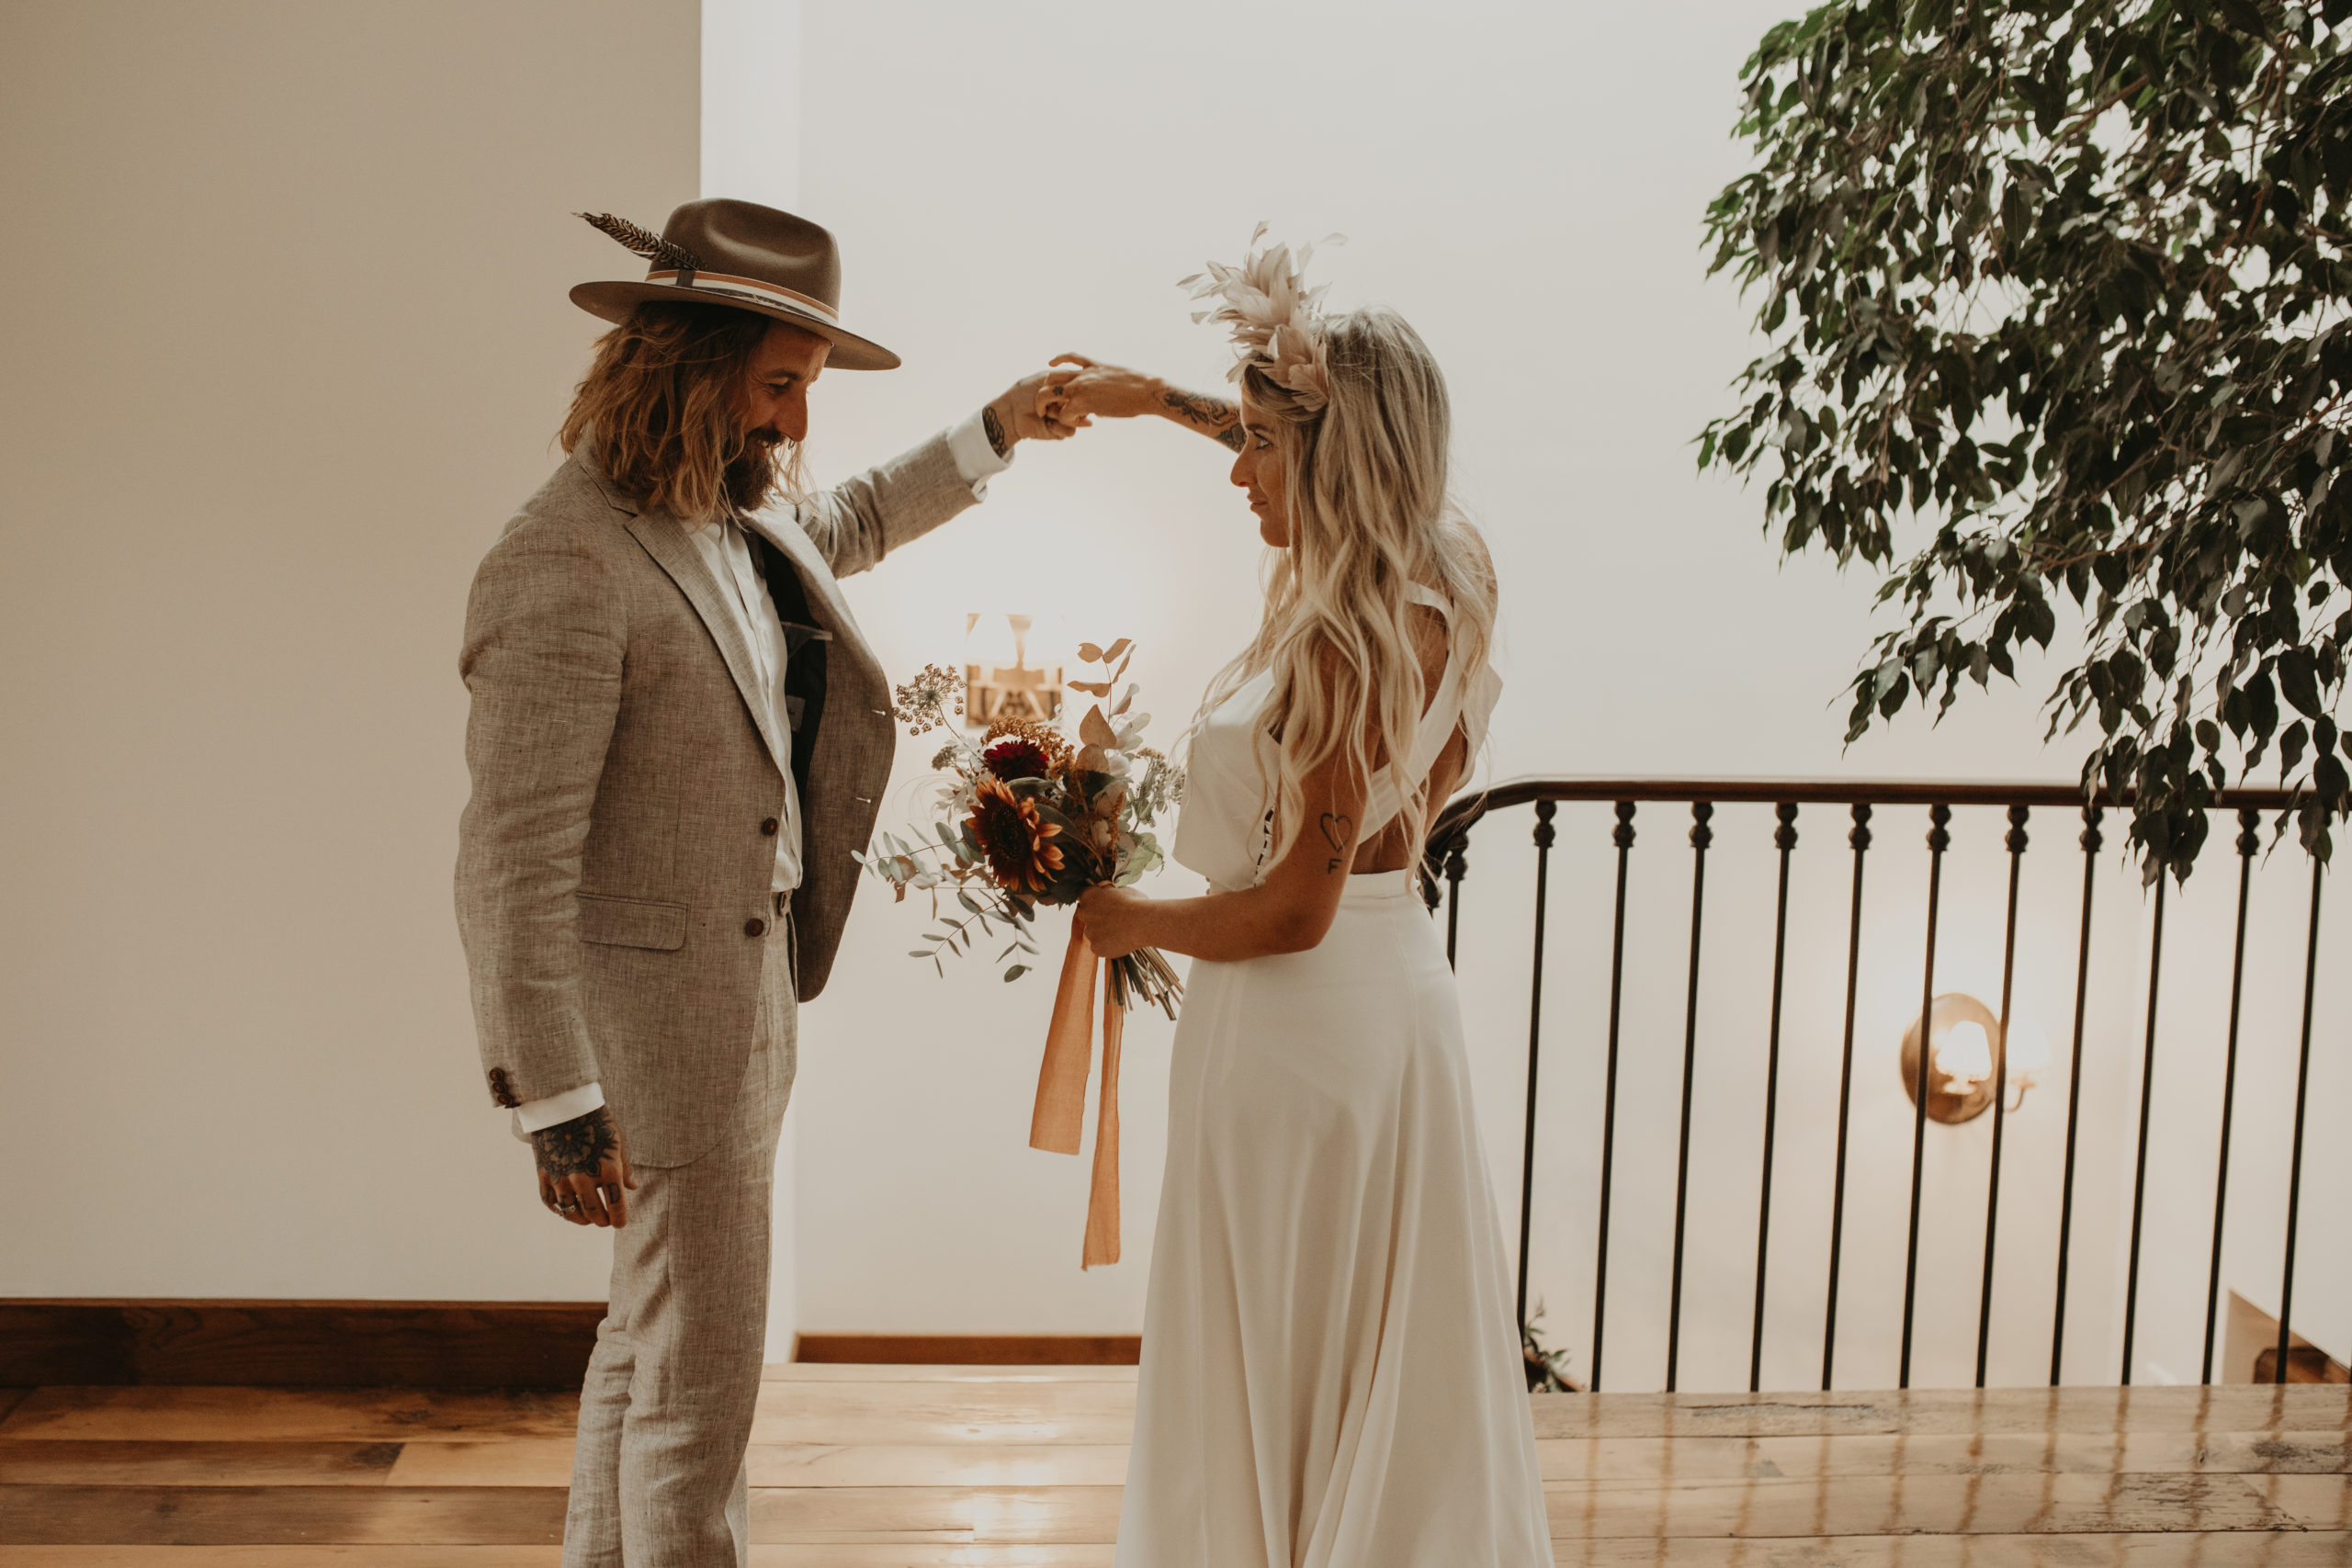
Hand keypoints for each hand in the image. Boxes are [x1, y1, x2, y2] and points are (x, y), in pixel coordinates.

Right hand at [532, 1106, 636, 1227]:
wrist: (563, 1106)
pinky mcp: (544, 1175)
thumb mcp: (617, 1142)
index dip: (620, 1218)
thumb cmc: (596, 1121)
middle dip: (602, 1221)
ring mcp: (562, 1178)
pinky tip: (566, 1210)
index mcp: (607, 1169)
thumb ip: (625, 1168)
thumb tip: (633, 1187)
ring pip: (571, 1212)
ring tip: (588, 1219)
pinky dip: (559, 1210)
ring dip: (581, 1219)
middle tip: (605, 1222)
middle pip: (594, 1213)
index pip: (616, 1205)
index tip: (620, 1223)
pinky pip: (550, 1202)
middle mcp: (584, 1178)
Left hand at [985, 369, 1083, 456]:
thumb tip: (1084, 392)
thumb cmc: (1024, 392)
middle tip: (1056, 402)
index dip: (1075, 389)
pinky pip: (1071, 431)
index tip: (1063, 388)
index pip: (1081, 389)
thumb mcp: (1045, 379)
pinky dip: (1060, 427)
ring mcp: (1063, 417)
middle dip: (1070, 403)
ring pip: (1078, 419)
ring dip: (1063, 415)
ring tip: (1048, 414)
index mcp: (1064, 389)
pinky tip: (1048, 424)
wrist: (1011, 411)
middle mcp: (1066, 403)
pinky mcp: (1059, 431)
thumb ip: (1065, 380)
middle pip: (1082, 405)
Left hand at [1041, 354, 1162, 422]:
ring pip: (1047, 394)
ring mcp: (1080, 387)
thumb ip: (1103, 387)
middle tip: (1047, 406)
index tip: (1058, 377)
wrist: (1146, 391)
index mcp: (1091, 366)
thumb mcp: (1118, 379)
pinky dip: (1070, 422)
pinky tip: (1083, 423)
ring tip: (1054, 417)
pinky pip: (1064, 414)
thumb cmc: (1139, 388)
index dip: (1058, 368)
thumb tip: (1099, 407)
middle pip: (1049, 378)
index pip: (1066, 359)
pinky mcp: (1083, 403)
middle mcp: (1081, 375)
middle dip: (1045, 392)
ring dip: (1047, 407)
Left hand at [1077, 883, 1151, 959]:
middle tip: (1113, 919)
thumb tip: (1110, 894)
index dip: (1095, 900)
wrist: (1143, 923)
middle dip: (1096, 917)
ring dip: (1103, 932)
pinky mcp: (1096, 947)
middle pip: (1086, 916)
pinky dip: (1108, 945)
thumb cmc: (1136, 904)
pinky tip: (1121, 940)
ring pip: (1093, 933)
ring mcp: (1089, 932)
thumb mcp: (1122, 890)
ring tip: (1121, 931)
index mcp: (1089, 895)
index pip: (1084, 897)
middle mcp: (1085, 913)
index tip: (1103, 904)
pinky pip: (1100, 946)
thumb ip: (1110, 892)